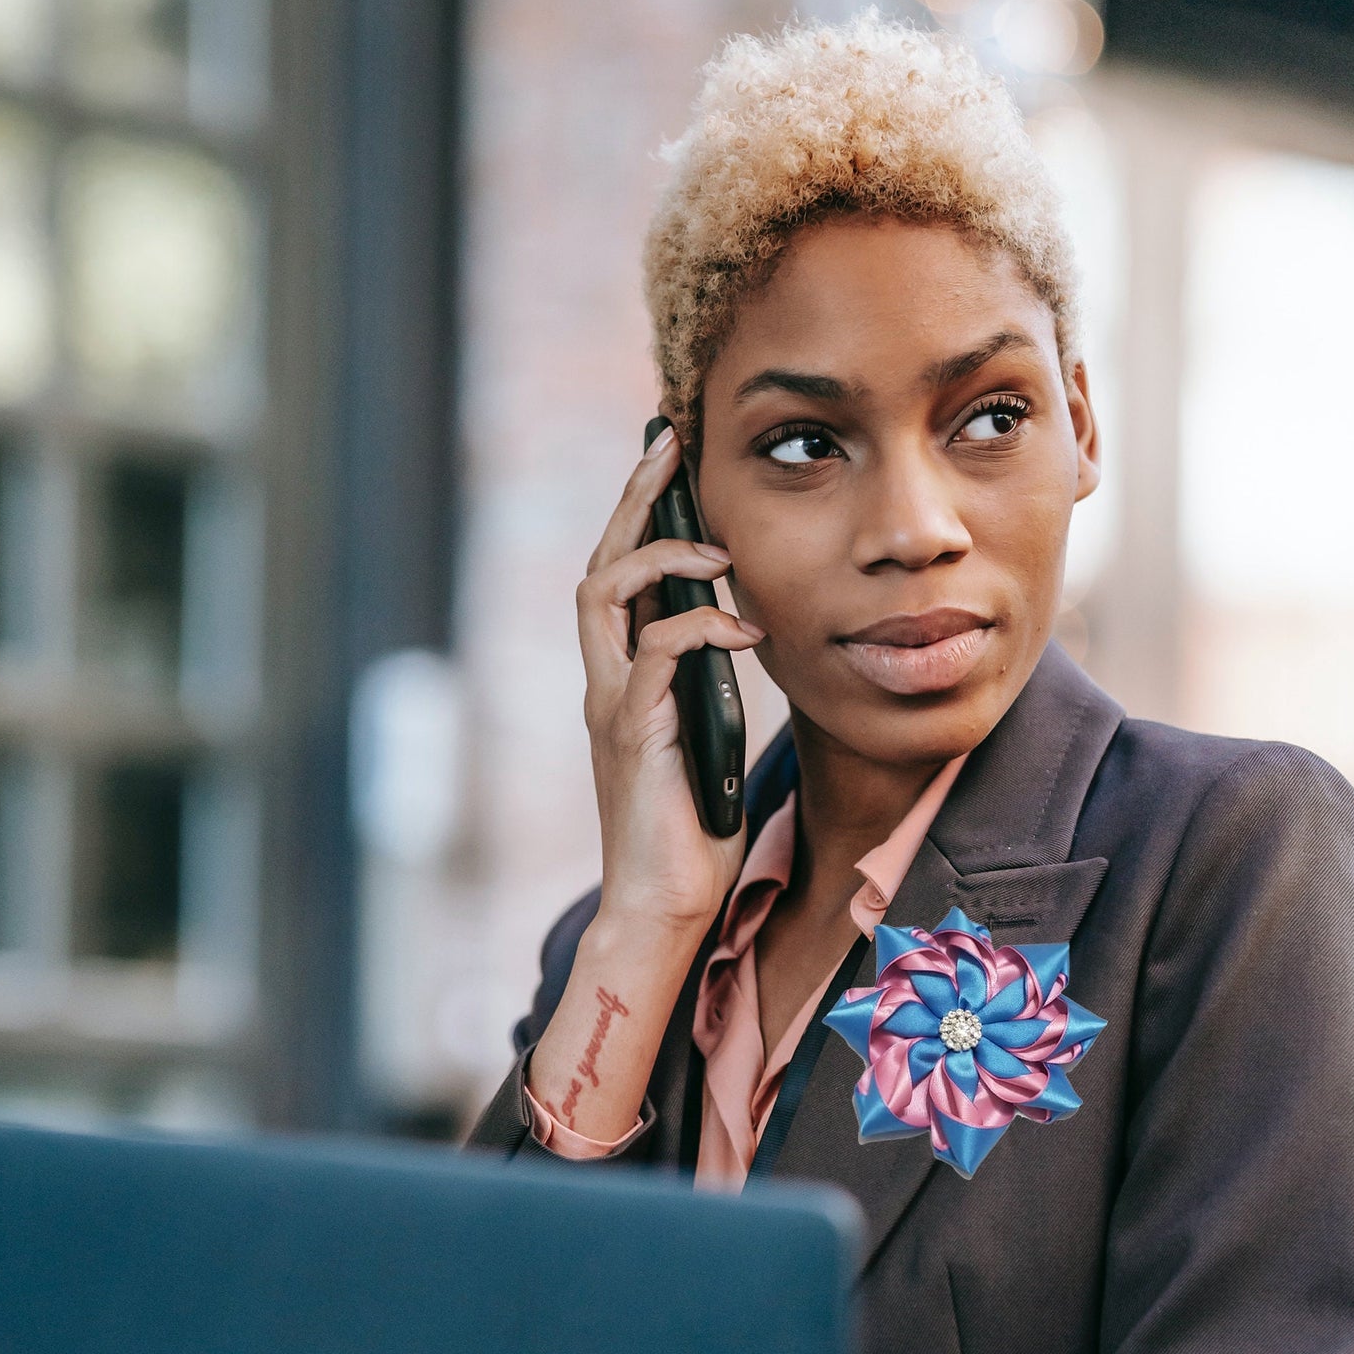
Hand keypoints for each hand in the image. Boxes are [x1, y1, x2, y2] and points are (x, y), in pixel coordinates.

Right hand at [525, 430, 762, 1149]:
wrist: (666, 907)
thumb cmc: (694, 834)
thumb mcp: (712, 739)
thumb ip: (713, 687)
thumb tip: (754, 635)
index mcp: (623, 680)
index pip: (617, 578)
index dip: (640, 516)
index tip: (673, 460)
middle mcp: (606, 683)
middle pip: (598, 564)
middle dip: (634, 501)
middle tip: (671, 446)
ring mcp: (613, 707)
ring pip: (604, 594)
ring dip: (660, 557)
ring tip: (717, 549)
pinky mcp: (634, 736)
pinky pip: (656, 654)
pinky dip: (700, 626)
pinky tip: (744, 627)